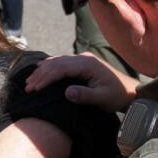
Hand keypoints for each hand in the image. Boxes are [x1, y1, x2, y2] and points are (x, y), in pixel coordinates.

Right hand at [24, 53, 139, 112]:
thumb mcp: (103, 99)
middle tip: (27, 88)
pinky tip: (40, 70)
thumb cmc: (117, 96)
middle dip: (40, 75)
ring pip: (57, 61)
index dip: (45, 78)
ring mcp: (82, 59)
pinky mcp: (82, 64)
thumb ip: (85, 96)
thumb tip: (66, 92)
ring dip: (42, 71)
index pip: (60, 68)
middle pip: (56, 63)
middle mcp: (83, 58)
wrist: (130, 91)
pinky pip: (61, 62)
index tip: (34, 89)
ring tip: (30, 82)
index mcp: (87, 64)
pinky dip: (49, 67)